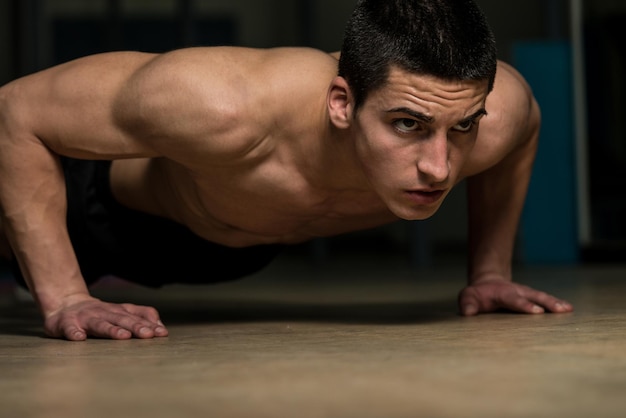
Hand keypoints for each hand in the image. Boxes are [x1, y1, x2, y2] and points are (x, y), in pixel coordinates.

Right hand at [43, 294, 168, 340]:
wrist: (66, 303)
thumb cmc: (99, 313)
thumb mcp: (121, 312)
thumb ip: (141, 316)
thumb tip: (161, 327)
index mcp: (117, 311)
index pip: (136, 316)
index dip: (149, 324)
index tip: (162, 333)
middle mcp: (104, 312)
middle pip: (122, 319)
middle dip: (136, 327)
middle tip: (148, 335)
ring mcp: (85, 317)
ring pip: (100, 324)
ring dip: (112, 330)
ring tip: (123, 337)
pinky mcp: (66, 323)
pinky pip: (70, 328)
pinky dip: (74, 332)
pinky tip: (80, 338)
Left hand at [458, 279, 572, 315]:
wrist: (488, 283)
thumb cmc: (477, 295)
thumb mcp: (468, 297)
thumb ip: (468, 304)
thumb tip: (467, 313)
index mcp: (502, 293)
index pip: (514, 299)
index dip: (525, 305)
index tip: (537, 312)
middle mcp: (517, 291)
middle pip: (534, 296)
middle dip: (547, 303)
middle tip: (560, 310)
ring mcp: (527, 294)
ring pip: (543, 297)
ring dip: (555, 303)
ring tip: (569, 309)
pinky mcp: (533, 298)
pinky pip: (546, 301)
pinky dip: (557, 304)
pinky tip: (569, 310)